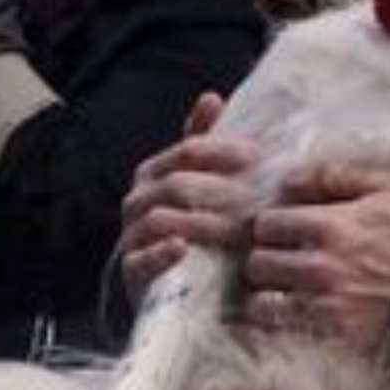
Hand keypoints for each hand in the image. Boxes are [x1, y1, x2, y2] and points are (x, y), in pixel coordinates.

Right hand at [117, 95, 249, 305]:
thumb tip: (211, 98)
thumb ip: (205, 143)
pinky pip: (140, 260)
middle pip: (174, 184)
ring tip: (232, 227)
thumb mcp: (206, 185)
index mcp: (155, 174)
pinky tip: (185, 248)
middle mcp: (139, 202)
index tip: (257, 158)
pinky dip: (161, 253)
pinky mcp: (132, 273)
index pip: (187, 151)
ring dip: (197, 222)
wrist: (183, 291)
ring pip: (156, 218)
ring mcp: (133, 237)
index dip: (222, 151)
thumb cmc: (197, 230)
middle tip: (253, 197)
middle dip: (216, 189)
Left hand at [243, 163, 389, 358]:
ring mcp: (323, 307)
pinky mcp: (331, 339)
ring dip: (270, 298)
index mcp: (330, 225)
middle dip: (268, 261)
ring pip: (260, 303)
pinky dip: (283, 327)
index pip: (266, 223)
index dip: (274, 227)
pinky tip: (299, 319)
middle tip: (286, 263)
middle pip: (258, 263)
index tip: (288, 233)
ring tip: (290, 295)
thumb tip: (288, 178)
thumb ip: (336, 175)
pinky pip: (280, 335)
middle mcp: (319, 266)